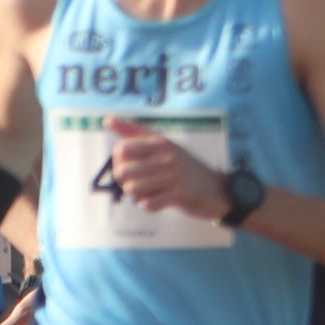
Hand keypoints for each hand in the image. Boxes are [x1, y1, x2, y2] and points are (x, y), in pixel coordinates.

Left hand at [103, 116, 227, 220]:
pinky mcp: (179, 195)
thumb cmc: (183, 167)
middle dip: (125, 181)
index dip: (118, 162)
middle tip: (138, 183)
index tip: (129, 166)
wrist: (217, 190)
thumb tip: (107, 119)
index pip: (122, 149)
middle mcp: (166, 156)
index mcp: (160, 142)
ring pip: (132, 189)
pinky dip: (149, 205)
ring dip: (136, 195)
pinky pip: (147, 204)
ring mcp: (173, 176)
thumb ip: (134, 132)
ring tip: (149, 192)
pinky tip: (159, 201)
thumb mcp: (162, 144)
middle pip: (123, 171)